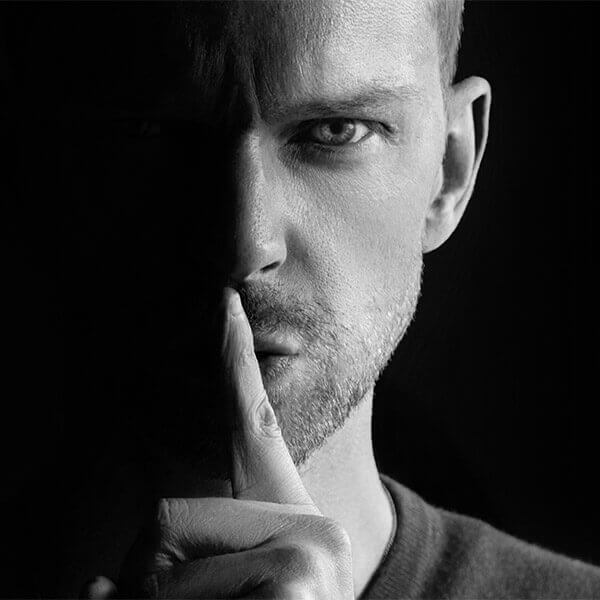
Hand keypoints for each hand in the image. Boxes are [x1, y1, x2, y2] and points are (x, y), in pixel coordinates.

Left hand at [82, 288, 353, 598]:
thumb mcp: (222, 592)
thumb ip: (170, 574)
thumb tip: (89, 590)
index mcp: (292, 523)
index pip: (255, 424)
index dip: (235, 360)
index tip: (220, 300)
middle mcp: (313, 528)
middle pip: (166, 520)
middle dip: (155, 583)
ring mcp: (309, 558)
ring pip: (157, 568)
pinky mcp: (297, 581)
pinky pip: (167, 597)